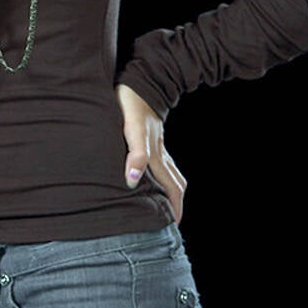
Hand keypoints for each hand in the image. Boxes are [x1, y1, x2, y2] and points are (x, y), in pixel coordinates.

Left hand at [115, 83, 186, 222]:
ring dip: (172, 191)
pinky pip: (164, 162)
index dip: (174, 208)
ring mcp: (159, 144)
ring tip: (166, 206)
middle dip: (177, 204)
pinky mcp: (153, 137)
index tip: (173, 226)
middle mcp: (160, 152)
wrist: (139, 81)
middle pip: (176, 183)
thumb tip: (133, 180)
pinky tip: (154, 178)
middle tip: (172, 224)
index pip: (171, 187)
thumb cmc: (131, 104)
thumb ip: (135, 154)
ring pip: (171, 172)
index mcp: (156, 155)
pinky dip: (164, 176)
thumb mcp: (131, 129)